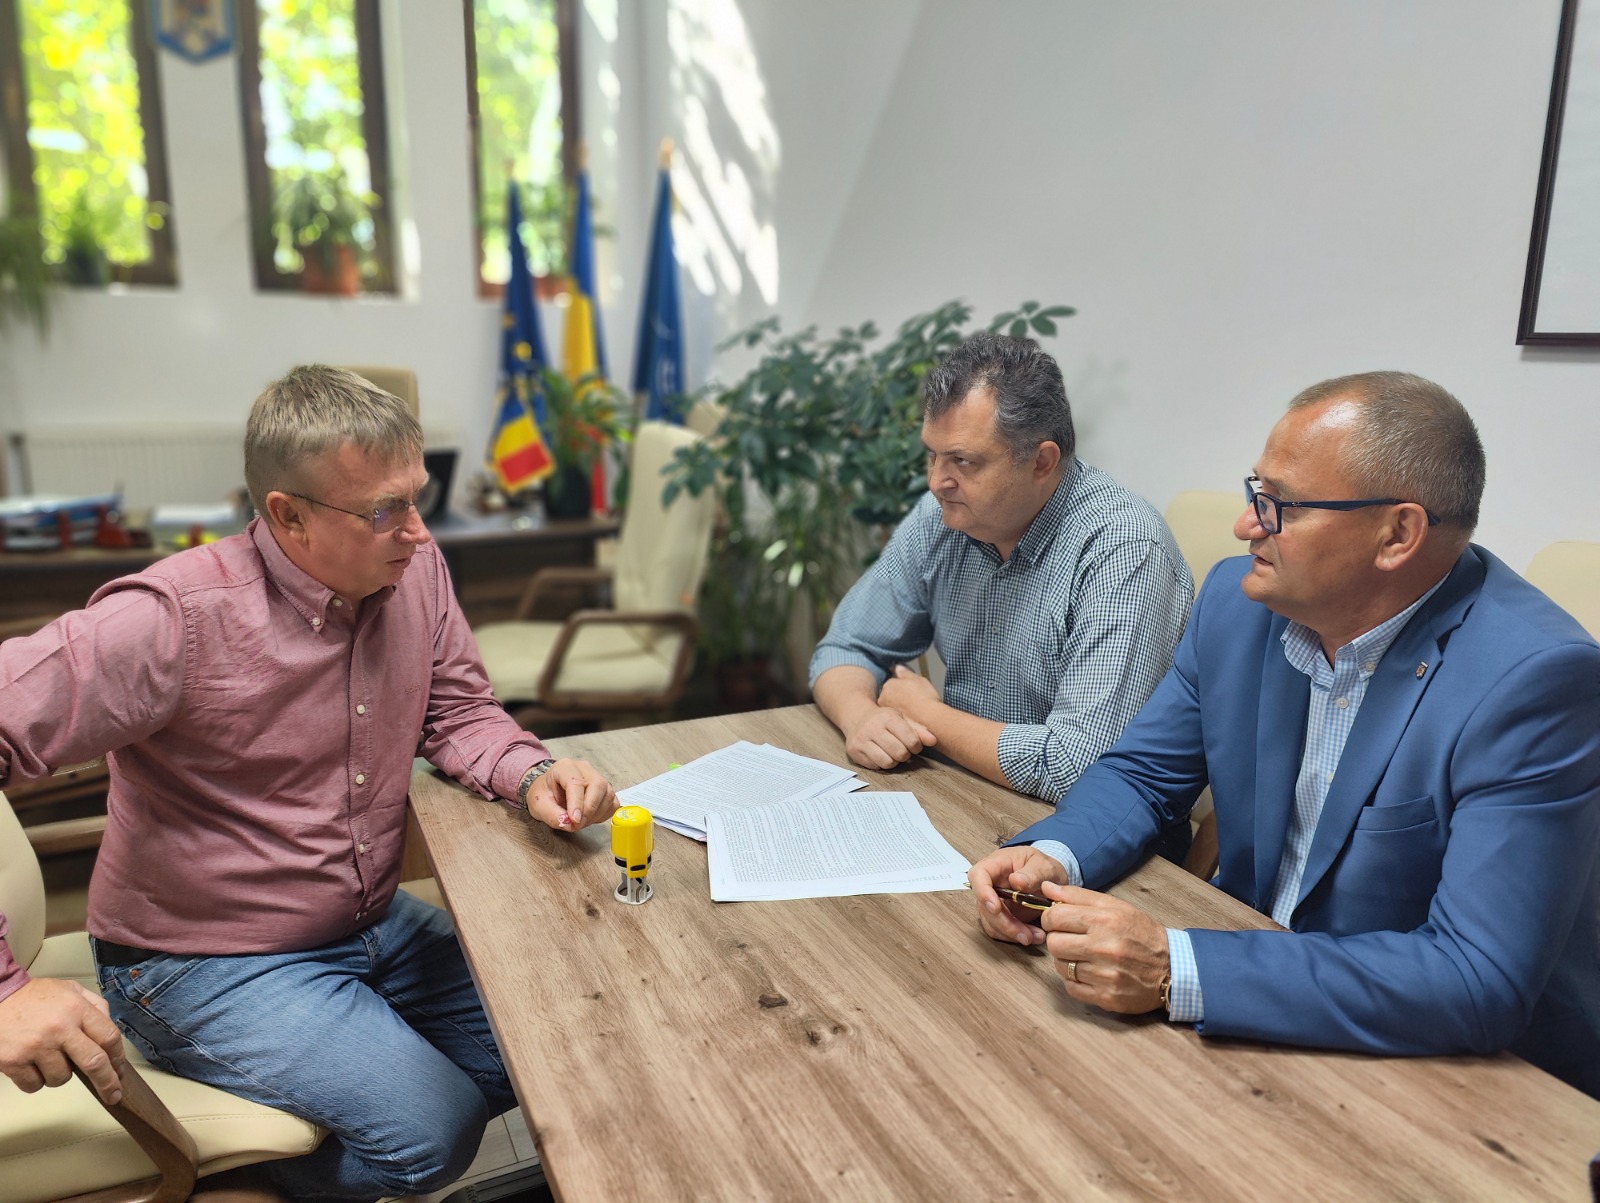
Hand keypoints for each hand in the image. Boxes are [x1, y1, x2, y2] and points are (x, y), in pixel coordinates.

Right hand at [0, 978, 126, 1104]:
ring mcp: (36, 1047)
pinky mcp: (13, 1062)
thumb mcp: (71, 990)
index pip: (109, 1037)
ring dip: (60, 1075)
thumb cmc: (34, 996)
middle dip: (107, 1083)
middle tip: (113, 1095)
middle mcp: (59, 1028)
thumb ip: (94, 1006)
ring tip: (49, 1057)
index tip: (120, 1071)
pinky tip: (31, 1064)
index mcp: (77, 1008)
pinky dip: (36, 1081)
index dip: (118, 1058)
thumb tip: (108, 1031)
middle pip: (94, 1063)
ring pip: (62, 1078)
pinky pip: (35, 1086)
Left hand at [525, 758, 618, 831]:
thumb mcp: (538, 805)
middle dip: (589, 809)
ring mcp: (598, 777)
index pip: (576, 783)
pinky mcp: (606, 789)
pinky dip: (604, 814)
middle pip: (598, 785)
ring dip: (596, 814)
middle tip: (578, 824)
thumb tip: (569, 823)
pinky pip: (613, 802)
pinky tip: (591, 818)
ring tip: (581, 822)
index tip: (575, 820)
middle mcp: (584, 768)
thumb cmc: (544, 793)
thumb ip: (552, 815)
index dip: (577, 803)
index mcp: (565, 767)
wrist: (548, 790)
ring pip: (608, 794)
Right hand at [841, 703, 936, 770]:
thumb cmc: (883, 720)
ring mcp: (861, 740)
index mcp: (888, 717)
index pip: (911, 740)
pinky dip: (881, 763)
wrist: (856, 717)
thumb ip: (919, 730)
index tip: (913, 745)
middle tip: (902, 749)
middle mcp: (873, 727)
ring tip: (891, 752)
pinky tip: (879, 754)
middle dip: (905, 754)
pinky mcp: (854, 752)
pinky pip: (875, 766)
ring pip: (887, 762)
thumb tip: (934, 741)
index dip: (916, 746)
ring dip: (893, 761)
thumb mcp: (902, 719)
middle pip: (900, 753)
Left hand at [877, 663, 939, 721]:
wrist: (929, 718)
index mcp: (888, 685)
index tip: (912, 690)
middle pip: (889, 696)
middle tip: (913, 700)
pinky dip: (902, 717)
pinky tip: (912, 718)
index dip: (903, 687)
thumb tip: (897, 667)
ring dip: (899, 707)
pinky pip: (896, 718)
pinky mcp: (892, 723)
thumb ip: (905, 672)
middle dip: (898, 697)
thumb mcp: (917, 679)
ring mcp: (886, 712)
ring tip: (913, 711)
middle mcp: (883, 698)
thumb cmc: (924, 696)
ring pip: (892, 707)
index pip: (892, 683)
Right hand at [969, 846, 1069, 946]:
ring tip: (1035, 936)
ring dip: (1011, 933)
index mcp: (996, 865)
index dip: (982, 892)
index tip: (996, 907)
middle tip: (1025, 934)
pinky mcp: (1001, 916)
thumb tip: (1016, 881)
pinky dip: (1015, 937)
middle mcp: (991, 884)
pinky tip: (1033, 935)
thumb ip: (1032, 873)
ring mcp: (994, 901)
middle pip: (984, 905)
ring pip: (991, 923)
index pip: (978, 875)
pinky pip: (1000, 930)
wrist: (1050, 879)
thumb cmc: (1043, 866)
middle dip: (1004, 923)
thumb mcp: (1044, 865)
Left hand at [1038, 883, 1169, 1013]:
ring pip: (1060, 967)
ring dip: (1067, 961)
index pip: (1055, 917)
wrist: (1173, 968)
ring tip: (1084, 957)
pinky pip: (1071, 988)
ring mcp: (1106, 975)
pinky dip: (1075, 981)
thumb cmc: (1142, 934)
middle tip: (1072, 940)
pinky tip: (1090, 973)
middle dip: (1058, 940)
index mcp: (1105, 920)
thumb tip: (1045, 888)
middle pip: (1054, 943)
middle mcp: (1105, 947)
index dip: (1051, 918)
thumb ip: (1078, 896)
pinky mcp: (1107, 997)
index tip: (1058, 921)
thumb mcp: (1116, 906)